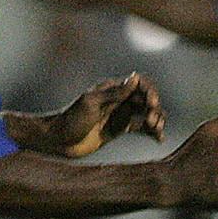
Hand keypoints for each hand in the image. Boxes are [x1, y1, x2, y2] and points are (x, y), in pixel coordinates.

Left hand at [47, 73, 165, 158]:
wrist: (59, 140)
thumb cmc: (71, 119)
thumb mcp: (92, 103)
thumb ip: (115, 92)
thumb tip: (135, 77)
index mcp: (112, 89)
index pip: (139, 84)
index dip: (149, 92)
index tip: (151, 104)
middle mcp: (119, 100)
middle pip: (146, 99)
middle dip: (154, 108)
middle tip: (152, 121)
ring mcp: (120, 114)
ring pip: (147, 113)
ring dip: (156, 119)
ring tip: (156, 129)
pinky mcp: (120, 129)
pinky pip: (141, 128)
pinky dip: (152, 131)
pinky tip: (159, 138)